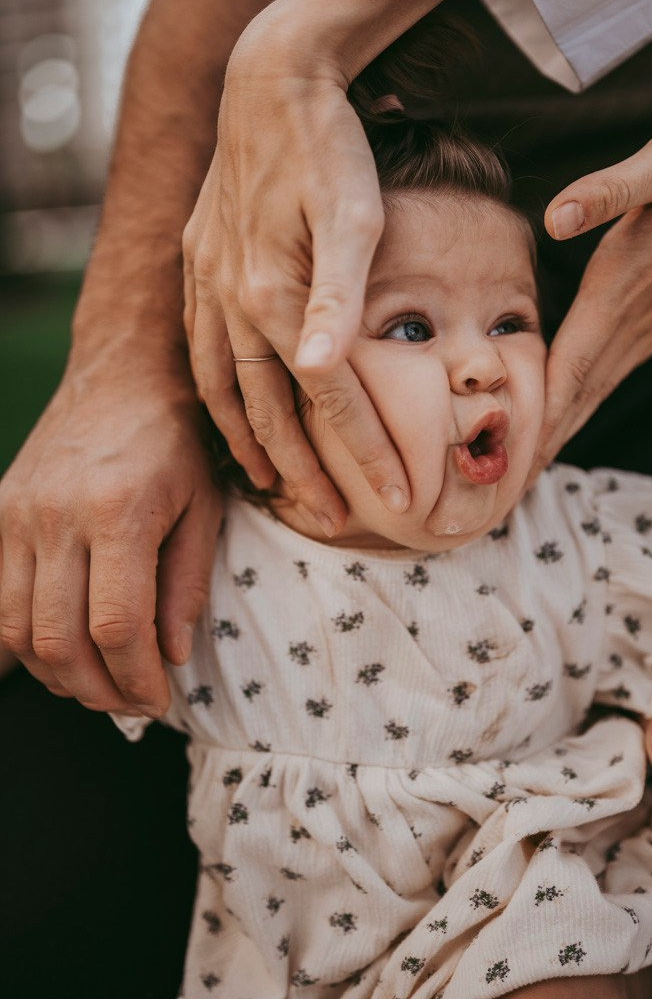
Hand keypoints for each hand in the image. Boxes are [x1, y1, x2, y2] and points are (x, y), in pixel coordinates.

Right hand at [0, 359, 220, 713]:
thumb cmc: (177, 441)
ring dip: (59, 674)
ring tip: (101, 683)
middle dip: (97, 690)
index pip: (116, 626)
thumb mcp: (204, 507)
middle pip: (58, 641)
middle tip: (132, 702)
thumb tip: (171, 656)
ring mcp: (17, 514)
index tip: (160, 697)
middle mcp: (56, 515)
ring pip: (18, 630)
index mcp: (118, 512)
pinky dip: (25, 641)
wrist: (123, 376)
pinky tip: (63, 651)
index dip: (136, 678)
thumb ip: (186, 584)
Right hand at [183, 7, 410, 536]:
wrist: (272, 76)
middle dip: (302, 468)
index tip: (393, 494)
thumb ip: (337, 298)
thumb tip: (321, 373)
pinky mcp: (198, 261)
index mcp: (270, 293)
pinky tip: (231, 409)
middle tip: (333, 517)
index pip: (324, 396)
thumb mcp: (355, 213)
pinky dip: (216, 393)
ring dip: (248, 442)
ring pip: (220, 387)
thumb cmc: (330, 142)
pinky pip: (198, 348)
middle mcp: (228, 296)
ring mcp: (205, 280)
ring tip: (273, 484)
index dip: (361, 449)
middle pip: (265, 408)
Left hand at [532, 119, 651, 472]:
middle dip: (535, 448)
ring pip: (591, 395)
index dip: (535, 419)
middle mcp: (629, 322)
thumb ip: (611, 191)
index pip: (568, 369)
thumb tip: (557, 217)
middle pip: (575, 399)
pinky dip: (576, 406)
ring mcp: (644, 329)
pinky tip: (558, 420)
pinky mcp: (651, 324)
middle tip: (493, 494)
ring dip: (554, 435)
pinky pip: (604, 376)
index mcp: (619, 290)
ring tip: (516, 474)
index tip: (504, 465)